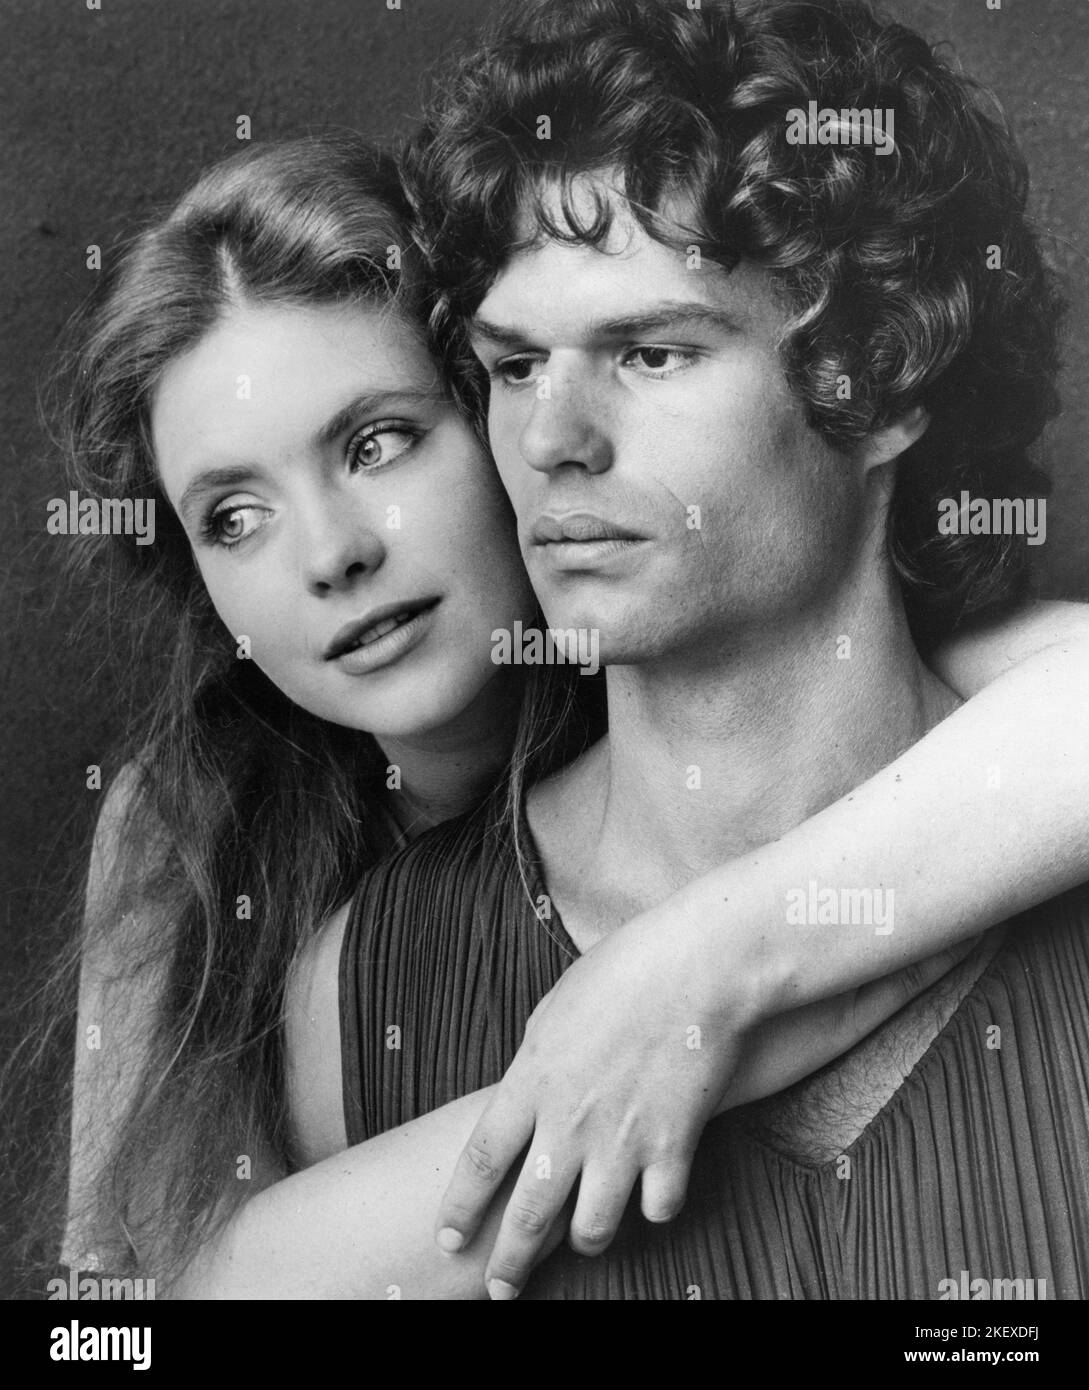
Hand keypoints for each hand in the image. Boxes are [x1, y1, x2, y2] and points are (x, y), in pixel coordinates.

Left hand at [435, 900, 979, 1300]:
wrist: (697, 967)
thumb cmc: (623, 972)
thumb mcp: (553, 1011)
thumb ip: (534, 1065)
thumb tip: (525, 1096)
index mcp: (531, 1081)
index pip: (479, 1163)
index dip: (460, 1209)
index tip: (448, 1237)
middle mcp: (569, 1122)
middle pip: (526, 1214)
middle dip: (508, 1262)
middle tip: (500, 1290)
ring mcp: (623, 1140)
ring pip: (592, 1229)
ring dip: (584, 1240)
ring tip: (584, 1237)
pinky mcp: (675, 1146)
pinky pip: (657, 1209)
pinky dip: (653, 1209)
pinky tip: (653, 1196)